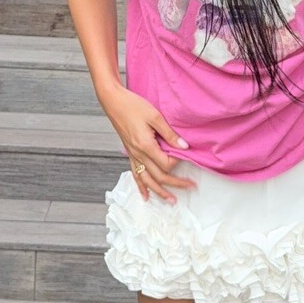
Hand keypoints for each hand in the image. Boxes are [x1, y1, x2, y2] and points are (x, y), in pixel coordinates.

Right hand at [99, 84, 195, 202]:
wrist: (113, 102)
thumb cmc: (133, 105)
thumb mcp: (155, 116)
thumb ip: (169, 134)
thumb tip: (184, 147)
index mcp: (146, 145)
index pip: (166, 163)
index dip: (178, 163)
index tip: (188, 158)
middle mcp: (138, 154)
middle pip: (159, 176)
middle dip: (175, 184)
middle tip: (190, 187)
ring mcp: (132, 155)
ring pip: (147, 180)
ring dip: (159, 192)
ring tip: (170, 200)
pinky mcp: (129, 153)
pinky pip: (135, 174)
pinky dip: (141, 187)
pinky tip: (145, 196)